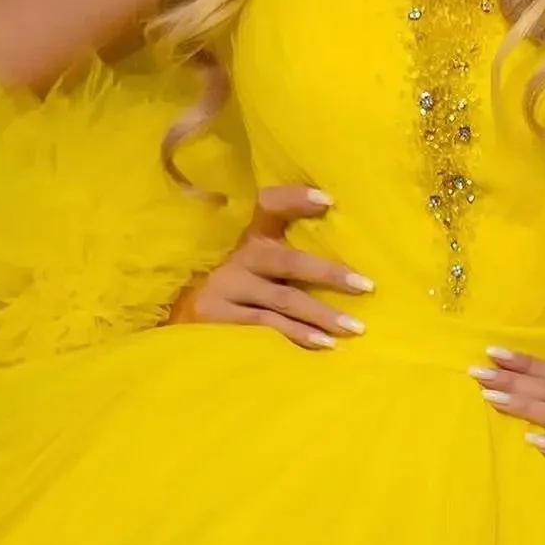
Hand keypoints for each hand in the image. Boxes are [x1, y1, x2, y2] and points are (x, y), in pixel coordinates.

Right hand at [168, 186, 372, 349]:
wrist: (178, 319)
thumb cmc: (234, 290)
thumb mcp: (254, 264)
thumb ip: (287, 254)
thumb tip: (346, 259)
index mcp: (250, 237)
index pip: (269, 205)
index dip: (295, 199)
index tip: (329, 200)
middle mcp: (238, 258)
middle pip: (288, 260)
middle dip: (329, 273)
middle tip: (366, 286)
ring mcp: (225, 288)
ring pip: (283, 299)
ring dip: (322, 315)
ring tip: (354, 328)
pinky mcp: (216, 318)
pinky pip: (266, 327)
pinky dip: (297, 336)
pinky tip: (323, 344)